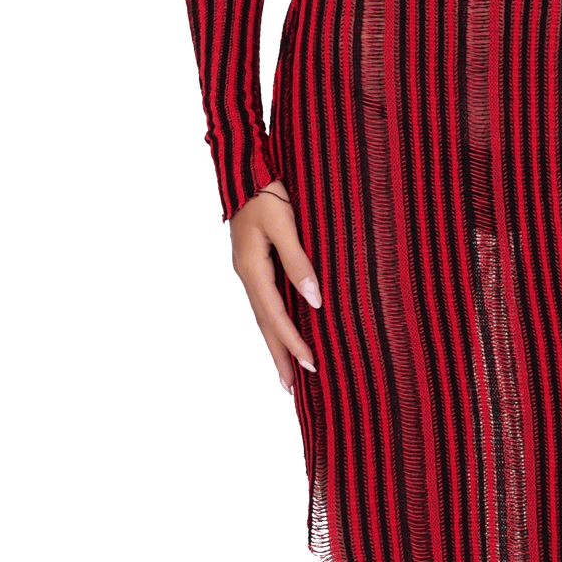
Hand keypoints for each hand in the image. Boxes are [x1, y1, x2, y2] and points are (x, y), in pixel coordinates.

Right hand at [229, 179, 321, 394]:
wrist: (246, 172)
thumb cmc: (267, 194)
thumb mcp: (284, 223)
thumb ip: (298, 261)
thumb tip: (314, 300)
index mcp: (252, 269)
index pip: (276, 316)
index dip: (294, 342)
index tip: (312, 365)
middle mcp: (247, 276)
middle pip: (265, 326)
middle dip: (280, 357)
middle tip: (294, 389)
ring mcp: (248, 273)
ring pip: (262, 318)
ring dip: (275, 346)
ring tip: (287, 374)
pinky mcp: (253, 267)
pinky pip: (264, 305)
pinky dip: (273, 326)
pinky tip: (281, 335)